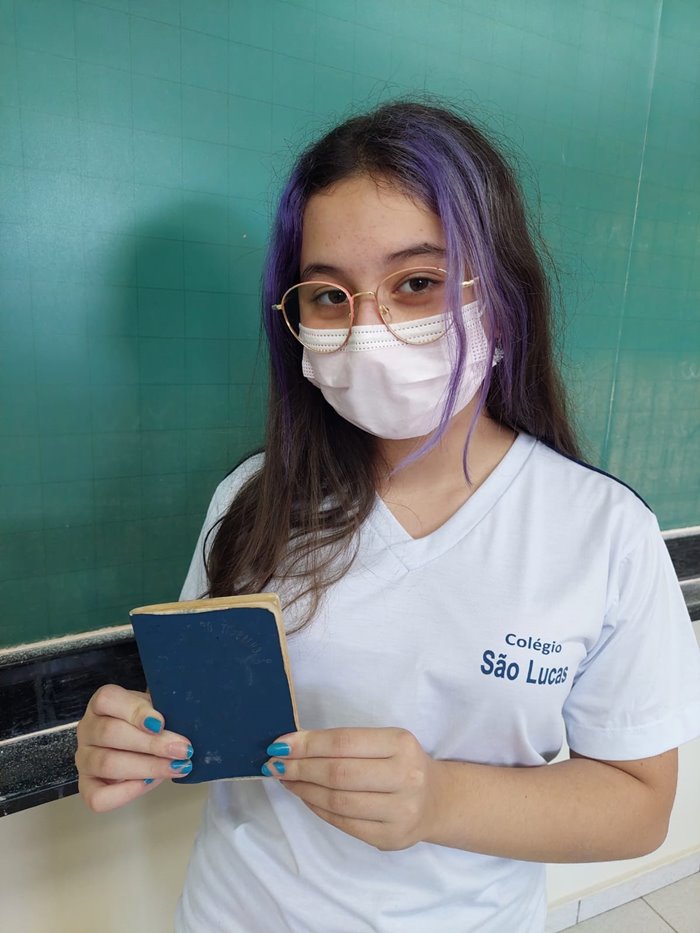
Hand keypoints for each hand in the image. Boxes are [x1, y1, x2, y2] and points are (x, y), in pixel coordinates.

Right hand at [75, 684, 193, 812]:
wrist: (141, 745)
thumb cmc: (148, 723)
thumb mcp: (155, 708)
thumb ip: (163, 709)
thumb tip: (185, 718)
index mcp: (101, 703)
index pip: (108, 700)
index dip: (135, 712)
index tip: (161, 723)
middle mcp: (87, 729)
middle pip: (110, 733)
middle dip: (151, 744)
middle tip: (182, 750)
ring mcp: (84, 758)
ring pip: (107, 763)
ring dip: (147, 767)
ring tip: (176, 767)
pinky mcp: (87, 786)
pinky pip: (97, 797)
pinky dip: (125, 792)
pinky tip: (149, 783)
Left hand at [261, 727, 438, 850]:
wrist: (436, 800)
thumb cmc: (400, 763)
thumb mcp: (383, 742)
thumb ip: (344, 743)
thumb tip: (291, 747)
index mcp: (400, 743)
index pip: (344, 742)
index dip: (307, 744)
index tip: (279, 745)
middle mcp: (404, 777)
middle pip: (338, 774)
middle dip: (299, 768)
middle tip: (274, 764)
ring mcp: (400, 811)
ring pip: (338, 801)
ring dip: (304, 790)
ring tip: (286, 780)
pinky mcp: (390, 838)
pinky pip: (343, 823)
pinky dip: (317, 809)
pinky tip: (305, 797)